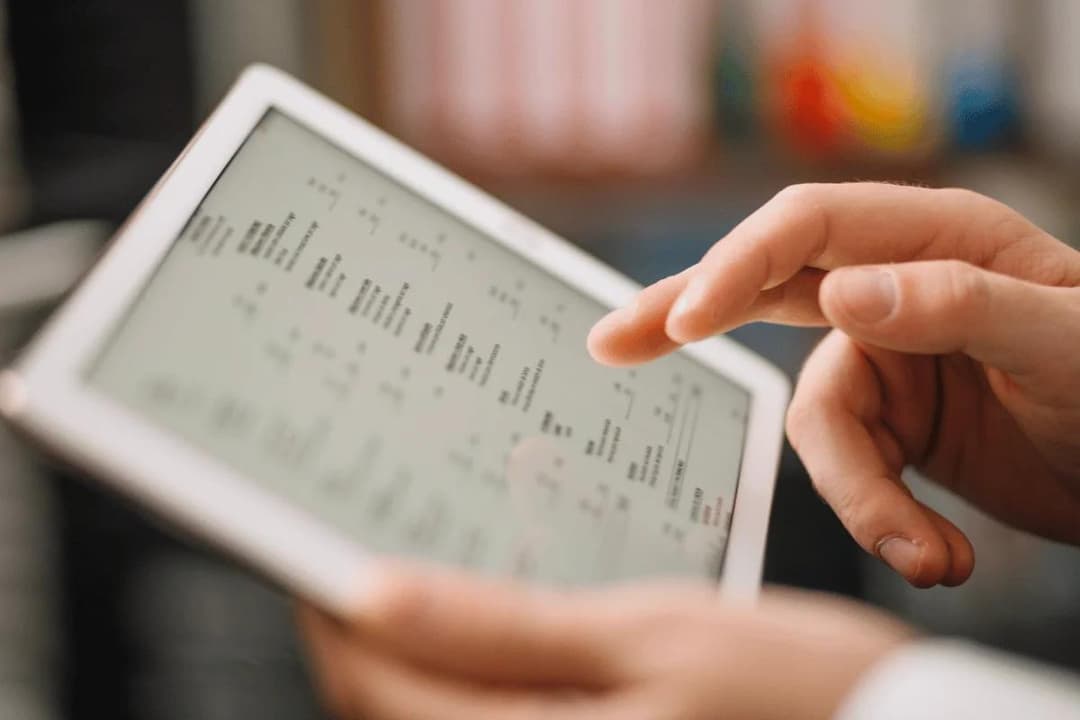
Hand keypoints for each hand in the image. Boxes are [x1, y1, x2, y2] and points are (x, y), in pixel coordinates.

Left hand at [299, 564, 911, 719]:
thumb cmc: (793, 687)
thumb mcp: (651, 636)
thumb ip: (503, 629)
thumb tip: (372, 596)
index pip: (375, 686)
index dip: (329, 609)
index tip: (311, 540)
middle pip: (392, 712)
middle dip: (358, 633)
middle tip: (354, 545)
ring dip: (408, 657)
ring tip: (414, 576)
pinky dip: (468, 679)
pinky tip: (488, 627)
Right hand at [588, 183, 1079, 586]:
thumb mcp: (1064, 339)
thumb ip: (959, 303)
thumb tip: (845, 294)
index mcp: (934, 237)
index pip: (806, 229)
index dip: (736, 268)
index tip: (686, 322)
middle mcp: (895, 290)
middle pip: (763, 290)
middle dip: (687, 319)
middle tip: (611, 343)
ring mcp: (889, 360)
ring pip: (816, 422)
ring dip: (859, 498)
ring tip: (927, 555)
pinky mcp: (893, 426)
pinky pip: (848, 470)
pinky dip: (881, 520)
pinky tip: (938, 554)